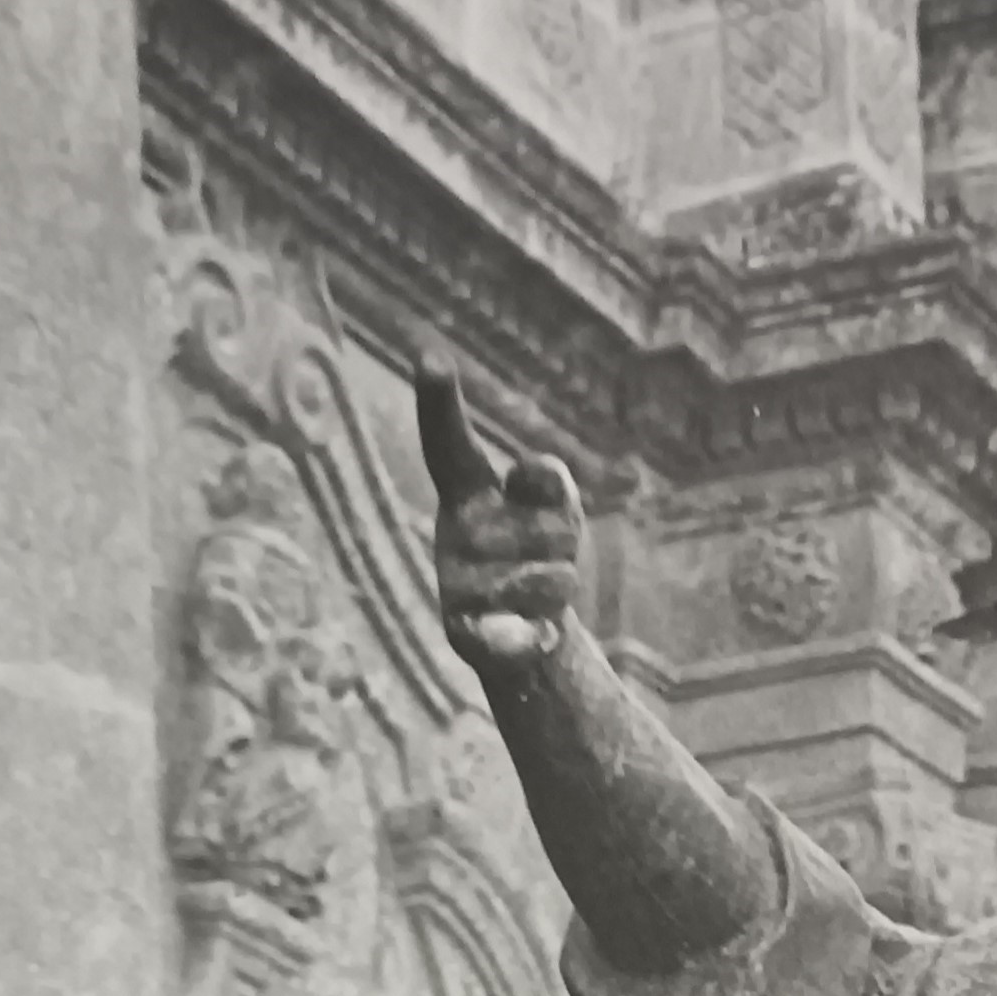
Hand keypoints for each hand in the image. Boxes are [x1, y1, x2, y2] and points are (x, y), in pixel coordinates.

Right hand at [416, 362, 581, 669]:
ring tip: (536, 595)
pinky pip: (528, 627)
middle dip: (566, 541)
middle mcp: (452, 531)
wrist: (522, 639)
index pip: (453, 444)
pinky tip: (527, 634)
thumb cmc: (539, 554)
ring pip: (555, 576)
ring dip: (562, 585)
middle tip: (545, 555)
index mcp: (465, 490)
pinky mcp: (465, 635)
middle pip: (553, 525)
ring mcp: (454, 584)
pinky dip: (541, 634)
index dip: (441, 403)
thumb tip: (526, 487)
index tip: (430, 356)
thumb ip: (550, 484)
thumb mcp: (557, 507)